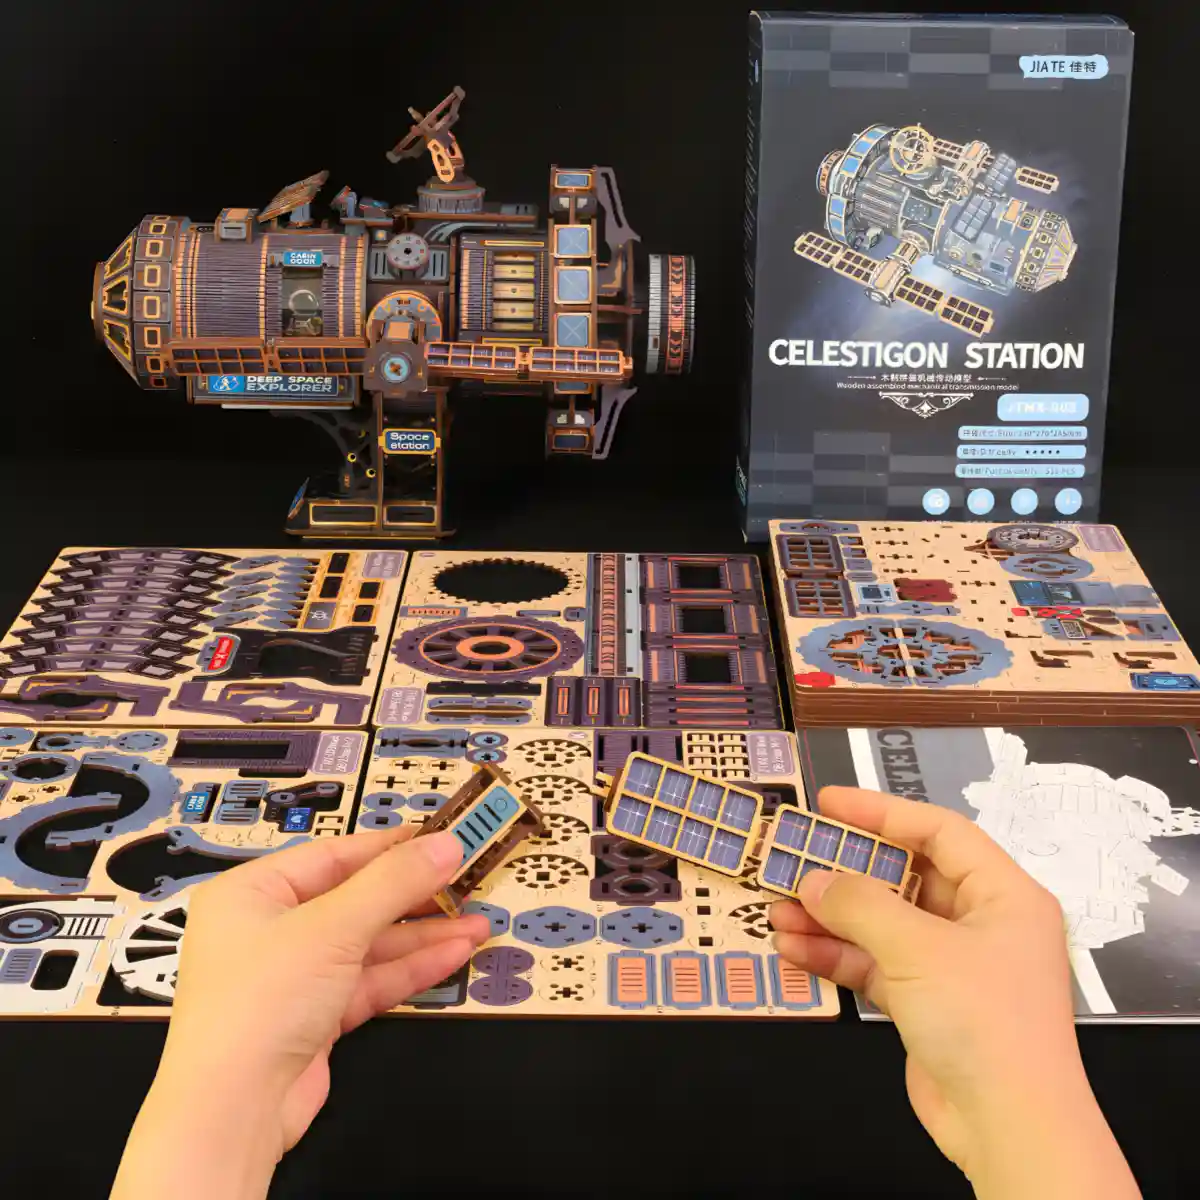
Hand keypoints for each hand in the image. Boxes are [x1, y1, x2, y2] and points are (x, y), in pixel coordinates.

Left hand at [111, 826, 488, 1199]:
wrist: (232, 1112)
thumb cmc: (265, 998)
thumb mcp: (332, 927)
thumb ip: (394, 883)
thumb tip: (448, 843)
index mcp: (253, 892)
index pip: (333, 856)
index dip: (391, 847)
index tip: (443, 840)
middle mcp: (270, 929)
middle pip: (355, 900)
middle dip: (414, 896)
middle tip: (468, 884)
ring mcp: (294, 976)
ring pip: (368, 944)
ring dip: (422, 935)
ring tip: (477, 924)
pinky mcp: (315, 1017)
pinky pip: (368, 981)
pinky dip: (410, 969)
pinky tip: (454, 954)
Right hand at [770, 786, 1139, 1199]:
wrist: (1009, 1127)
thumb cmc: (983, 1021)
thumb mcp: (918, 949)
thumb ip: (860, 905)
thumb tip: (813, 881)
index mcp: (1003, 894)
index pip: (938, 832)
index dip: (881, 812)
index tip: (829, 804)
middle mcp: (981, 924)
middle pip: (904, 878)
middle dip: (845, 873)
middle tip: (793, 859)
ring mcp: (953, 966)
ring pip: (883, 924)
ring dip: (830, 918)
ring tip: (778, 911)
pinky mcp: (928, 1004)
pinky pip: (876, 965)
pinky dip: (837, 956)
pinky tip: (794, 950)